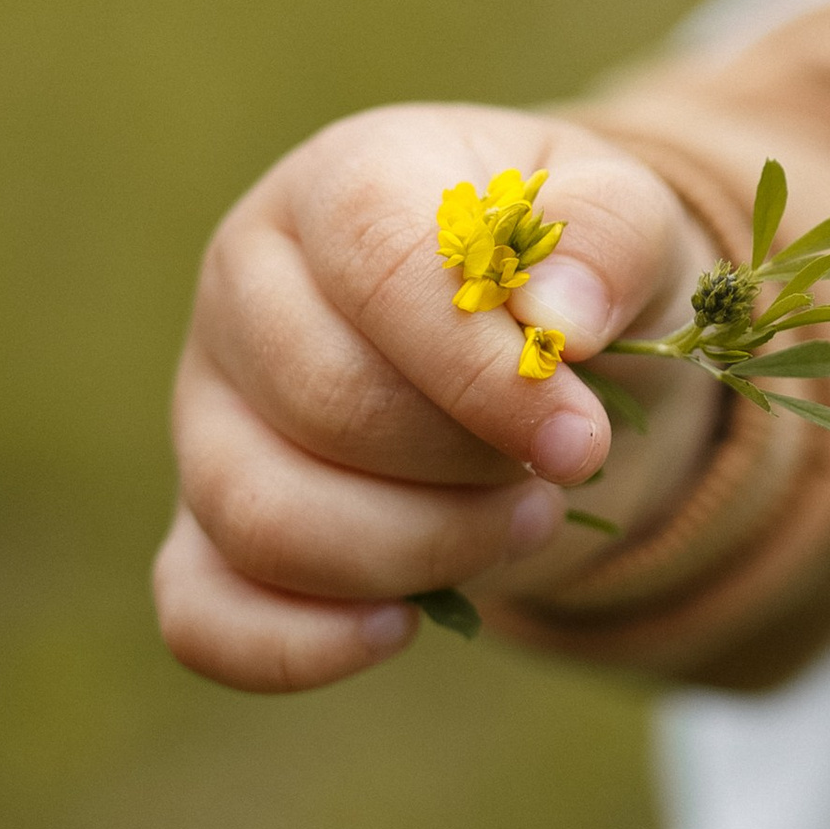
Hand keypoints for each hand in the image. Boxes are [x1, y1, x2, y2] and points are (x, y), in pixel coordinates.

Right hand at [157, 103, 722, 692]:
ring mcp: (208, 413)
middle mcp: (245, 289)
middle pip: (325, 404)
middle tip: (564, 470)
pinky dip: (295, 644)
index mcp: (341, 184)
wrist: (542, 352)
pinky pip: (199, 612)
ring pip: (262, 517)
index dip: (480, 368)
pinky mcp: (203, 525)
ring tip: (523, 523)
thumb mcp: (630, 227)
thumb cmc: (571, 276)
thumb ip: (611, 240)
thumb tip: (562, 320)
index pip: (377, 262)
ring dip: (416, 552)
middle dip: (468, 466)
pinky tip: (399, 628)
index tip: (580, 438)